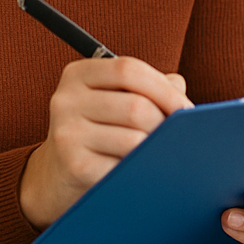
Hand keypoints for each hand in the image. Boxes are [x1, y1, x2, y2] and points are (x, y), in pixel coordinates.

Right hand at [19, 57, 192, 228]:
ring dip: (156, 148)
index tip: (186, 109)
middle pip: (135, 106)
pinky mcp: (73, 166)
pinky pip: (123, 166)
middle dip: (165, 124)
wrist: (57, 175)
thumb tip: (182, 95)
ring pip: (134, 139)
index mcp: (78, 74)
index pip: (129, 69)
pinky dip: (140, 169)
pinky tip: (143, 170)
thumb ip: (151, 87)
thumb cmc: (99, 129)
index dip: (164, 89)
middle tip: (178, 137)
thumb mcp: (115, 99)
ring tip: (162, 152)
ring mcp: (66, 133)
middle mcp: (66, 100)